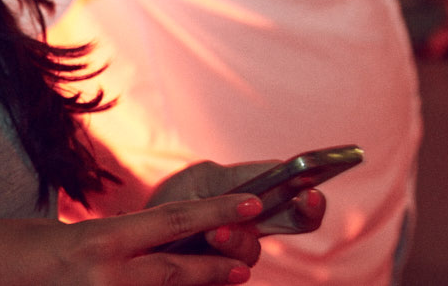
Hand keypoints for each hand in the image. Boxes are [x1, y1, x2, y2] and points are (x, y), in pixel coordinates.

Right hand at [0, 194, 264, 285]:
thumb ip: (101, 239)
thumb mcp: (57, 233)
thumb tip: (133, 242)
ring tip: (226, 280)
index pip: (172, 222)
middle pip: (177, 270)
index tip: (253, 205)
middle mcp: (104, 275)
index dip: (217, 214)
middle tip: (248, 261)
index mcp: (98, 241)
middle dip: (216, 264)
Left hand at [147, 160, 326, 261]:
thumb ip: (238, 179)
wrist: (135, 232)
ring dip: (237, 240)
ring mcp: (234, 261)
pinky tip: (202, 243)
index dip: (312, 201)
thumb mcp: (205, 179)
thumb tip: (278, 172)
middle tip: (292, 203)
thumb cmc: (175, 199)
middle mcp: (254, 234)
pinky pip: (224, 278)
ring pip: (251, 257)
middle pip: (291, 230)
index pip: (299, 205)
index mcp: (258, 206)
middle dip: (300, 215)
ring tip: (214, 231)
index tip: (309, 191)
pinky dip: (213, 265)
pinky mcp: (214, 281)